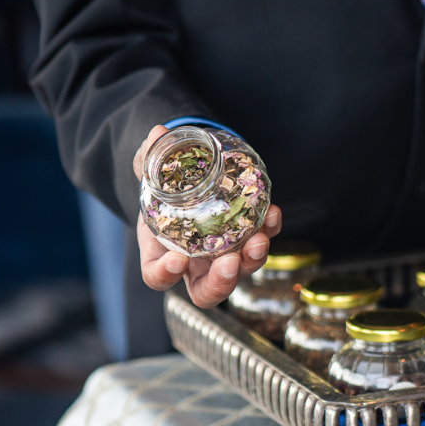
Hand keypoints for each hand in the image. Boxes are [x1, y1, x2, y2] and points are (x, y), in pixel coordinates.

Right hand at [133, 125, 281, 307]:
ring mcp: (222, 254)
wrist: (190, 173)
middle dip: (221, 283)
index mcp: (161, 252)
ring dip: (253, 259)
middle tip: (231, 263)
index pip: (157, 277)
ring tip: (260, 238)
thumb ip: (151, 154)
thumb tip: (159, 135)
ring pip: (240, 271)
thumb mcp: (151, 166)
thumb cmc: (163, 180)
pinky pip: (260, 240)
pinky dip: (269, 229)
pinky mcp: (246, 238)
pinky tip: (273, 212)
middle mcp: (194, 262)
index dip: (164, 275)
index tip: (177, 261)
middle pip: (206, 291)